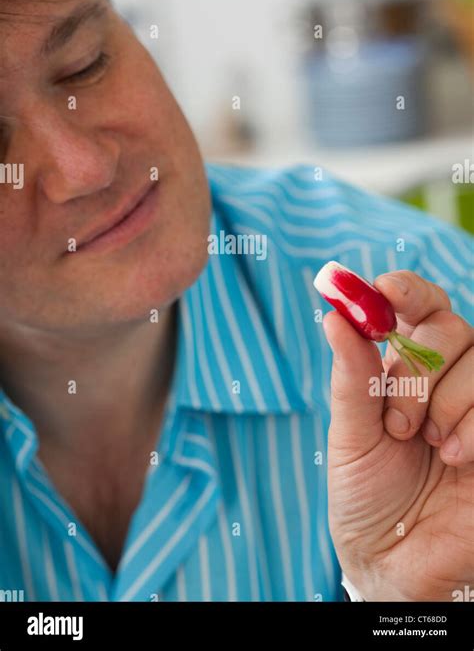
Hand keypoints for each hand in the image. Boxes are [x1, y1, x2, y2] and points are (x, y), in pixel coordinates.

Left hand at [324, 270, 473, 600]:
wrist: (393, 562)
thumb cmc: (367, 495)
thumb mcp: (350, 434)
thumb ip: (351, 376)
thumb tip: (334, 315)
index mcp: (405, 368)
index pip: (418, 306)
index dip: (405, 290)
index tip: (383, 291)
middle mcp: (447, 379)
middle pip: (450, 326)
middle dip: (417, 369)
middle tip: (397, 421)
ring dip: (444, 403)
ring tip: (424, 445)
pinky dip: (472, 428)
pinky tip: (454, 460)